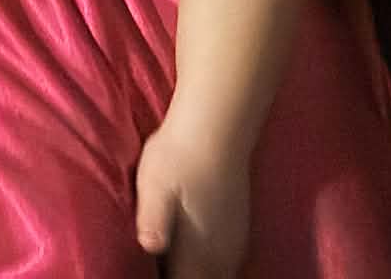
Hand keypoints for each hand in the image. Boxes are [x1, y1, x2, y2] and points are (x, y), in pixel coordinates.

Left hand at [134, 111, 251, 277]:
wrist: (216, 128)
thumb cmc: (178, 156)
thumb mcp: (154, 185)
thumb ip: (153, 218)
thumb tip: (150, 246)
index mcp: (199, 248)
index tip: (150, 275)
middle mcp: (222, 253)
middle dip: (183, 278)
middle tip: (159, 269)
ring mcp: (235, 242)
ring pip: (219, 275)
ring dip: (199, 273)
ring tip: (175, 265)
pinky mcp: (240, 229)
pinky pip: (228, 262)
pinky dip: (212, 266)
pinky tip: (198, 257)